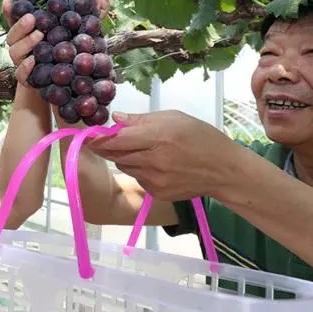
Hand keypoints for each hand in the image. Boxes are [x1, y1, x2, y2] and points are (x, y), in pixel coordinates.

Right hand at [2, 0, 110, 86]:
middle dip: (20, 23)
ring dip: (25, 42)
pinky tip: (34, 61)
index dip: (11, 8)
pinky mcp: (26, 79)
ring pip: (15, 51)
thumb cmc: (68, 49)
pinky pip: (21, 74)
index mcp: (30, 29)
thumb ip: (85, 8)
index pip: (17, 15)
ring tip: (39, 35)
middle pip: (13, 32)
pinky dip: (25, 68)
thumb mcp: (78, 27)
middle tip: (33, 17)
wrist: (62, 83)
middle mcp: (22, 42)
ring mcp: (22, 60)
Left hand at [87, 110, 241, 200]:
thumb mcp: (174, 118)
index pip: (117, 140)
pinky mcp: (158, 193)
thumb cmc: (200, 137)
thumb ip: (141, 120)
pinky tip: (153, 164)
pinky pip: (138, 178)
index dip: (99, 138)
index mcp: (158, 137)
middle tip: (104, 141)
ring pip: (125, 167)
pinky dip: (138, 170)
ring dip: (124, 158)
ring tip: (140, 149)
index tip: (88, 135)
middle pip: (117, 155)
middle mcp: (154, 161)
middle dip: (107, 148)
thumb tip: (116, 119)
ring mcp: (155, 180)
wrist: (224, 170)